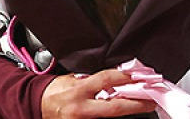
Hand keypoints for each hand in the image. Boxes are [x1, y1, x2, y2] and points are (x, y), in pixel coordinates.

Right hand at [41, 69, 157, 118]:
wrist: (37, 105)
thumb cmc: (56, 90)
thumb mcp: (74, 79)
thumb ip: (94, 79)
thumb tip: (118, 76)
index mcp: (78, 90)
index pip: (106, 81)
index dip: (126, 77)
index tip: (141, 75)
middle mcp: (81, 108)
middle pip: (115, 107)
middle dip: (136, 104)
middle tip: (152, 100)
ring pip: (110, 117)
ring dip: (128, 111)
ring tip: (143, 105)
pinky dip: (115, 116)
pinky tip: (126, 111)